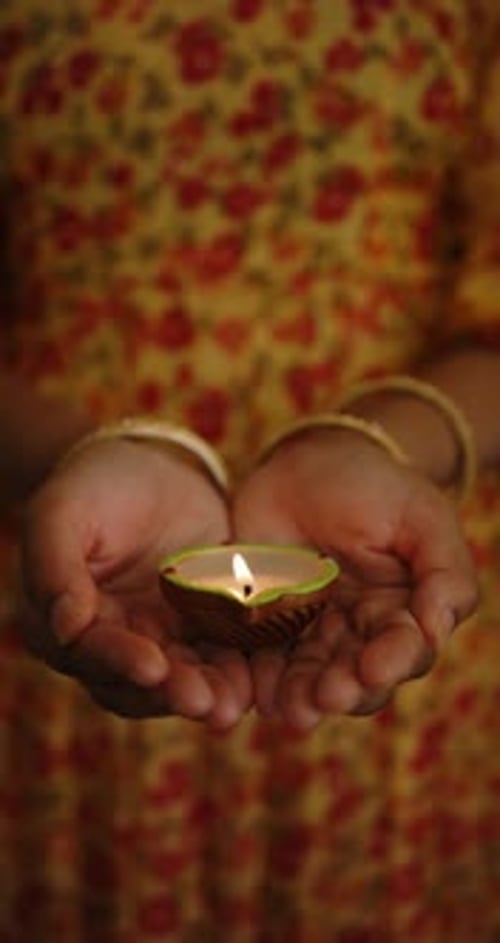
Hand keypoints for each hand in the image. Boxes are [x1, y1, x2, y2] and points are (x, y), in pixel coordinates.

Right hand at [20, 439, 251, 727]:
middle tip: (203, 702)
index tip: (153, 667)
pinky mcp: (204, 628)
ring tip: (234, 703)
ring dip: (208, 693)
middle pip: (137, 681)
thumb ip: (54, 565)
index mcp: (65, 620)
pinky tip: (259, 677)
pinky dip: (239, 669)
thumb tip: (66, 627)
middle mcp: (110, 641)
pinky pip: (222, 655)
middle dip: (172, 691)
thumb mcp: (64, 510)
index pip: (88, 652)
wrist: (157, 465)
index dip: (120, 662)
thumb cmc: (97, 483)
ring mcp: (159, 639)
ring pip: (182, 678)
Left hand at [233, 428, 478, 728]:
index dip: (391, 662)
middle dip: (343, 690)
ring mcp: (308, 629)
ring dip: (300, 696)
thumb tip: (439, 629)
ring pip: (307, 676)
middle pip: (355, 676)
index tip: (373, 668)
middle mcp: (357, 633)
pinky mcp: (262, 621)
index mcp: (401, 613)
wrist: (307, 459)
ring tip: (289, 709)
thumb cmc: (375, 486)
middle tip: (326, 697)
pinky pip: (259, 655)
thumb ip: (444, 573)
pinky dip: (256, 677)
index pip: (404, 650)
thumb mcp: (422, 517)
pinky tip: (253, 692)